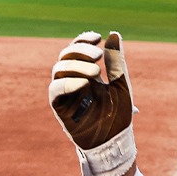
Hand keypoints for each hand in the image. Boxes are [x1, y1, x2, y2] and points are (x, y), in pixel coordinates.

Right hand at [49, 30, 133, 150]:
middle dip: (81, 51)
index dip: (83, 41)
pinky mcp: (59, 107)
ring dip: (77, 66)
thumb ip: (116, 61)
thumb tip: (113, 34)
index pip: (77, 50)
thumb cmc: (118, 115)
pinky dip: (68, 83)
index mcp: (86, 73)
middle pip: (65, 56)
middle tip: (98, 56)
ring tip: (97, 72)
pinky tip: (85, 83)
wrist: (115, 141)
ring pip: (59, 70)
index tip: (98, 38)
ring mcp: (65, 93)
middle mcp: (72, 81)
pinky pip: (55, 90)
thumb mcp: (120, 83)